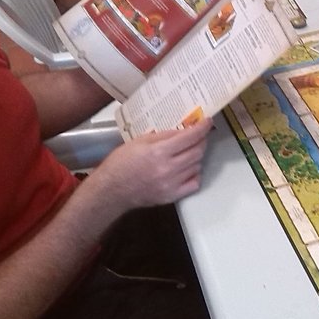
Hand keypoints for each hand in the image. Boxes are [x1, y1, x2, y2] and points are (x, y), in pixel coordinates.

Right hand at [87, 119, 213, 211]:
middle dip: (201, 141)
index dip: (202, 128)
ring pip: (197, 166)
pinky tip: (187, 169)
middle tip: (199, 136)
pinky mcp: (172, 196)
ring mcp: (171, 184)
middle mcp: (167, 169)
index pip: (189, 137)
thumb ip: (164, 136)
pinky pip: (194, 183)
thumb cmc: (121, 163)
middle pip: (197, 151)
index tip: (208, 122)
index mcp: (158, 152)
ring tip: (188, 152)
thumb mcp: (139, 141)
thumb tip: (184, 130)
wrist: (111, 190)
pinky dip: (194, 174)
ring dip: (196, 157)